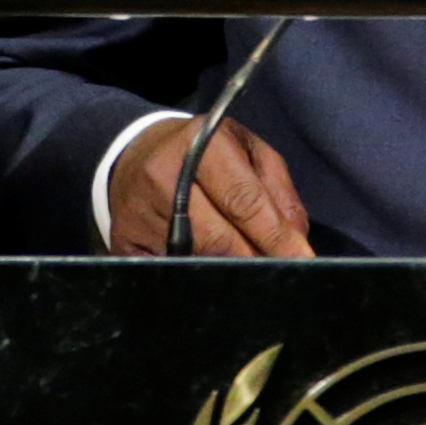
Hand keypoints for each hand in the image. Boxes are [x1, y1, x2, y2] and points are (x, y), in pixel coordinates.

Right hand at [106, 116, 316, 258]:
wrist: (138, 152)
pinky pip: (168, 272)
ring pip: (195, 260)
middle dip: (255, 260)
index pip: (244, 201)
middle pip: (219, 239)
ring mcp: (139, 212)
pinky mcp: (124, 243)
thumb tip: (295, 238)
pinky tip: (210, 275)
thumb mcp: (248, 151)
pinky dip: (196, 279)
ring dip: (227, 273)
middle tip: (279, 274)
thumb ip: (278, 190)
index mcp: (202, 145)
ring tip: (248, 274)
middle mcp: (164, 177)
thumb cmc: (206, 153)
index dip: (275, 236)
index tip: (301, 261)